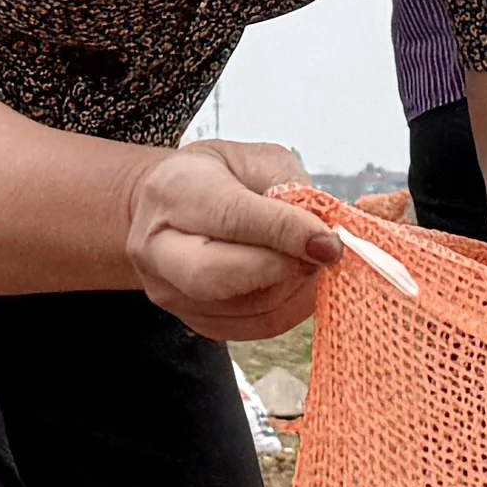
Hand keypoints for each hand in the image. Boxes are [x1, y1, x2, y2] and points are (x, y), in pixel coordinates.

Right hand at [125, 139, 335, 341]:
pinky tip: (298, 281)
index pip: (230, 218)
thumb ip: (290, 190)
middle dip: (279, 270)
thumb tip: (323, 236)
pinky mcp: (194, 320)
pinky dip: (289, 307)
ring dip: (294, 288)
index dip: (286, 233)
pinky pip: (253, 326)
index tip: (328, 241)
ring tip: (311, 261)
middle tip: (320, 255)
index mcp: (174, 191)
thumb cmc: (218, 177)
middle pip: (213, 277)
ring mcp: (170, 291)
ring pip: (244, 308)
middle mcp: (159, 246)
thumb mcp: (256, 159)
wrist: (170, 208)